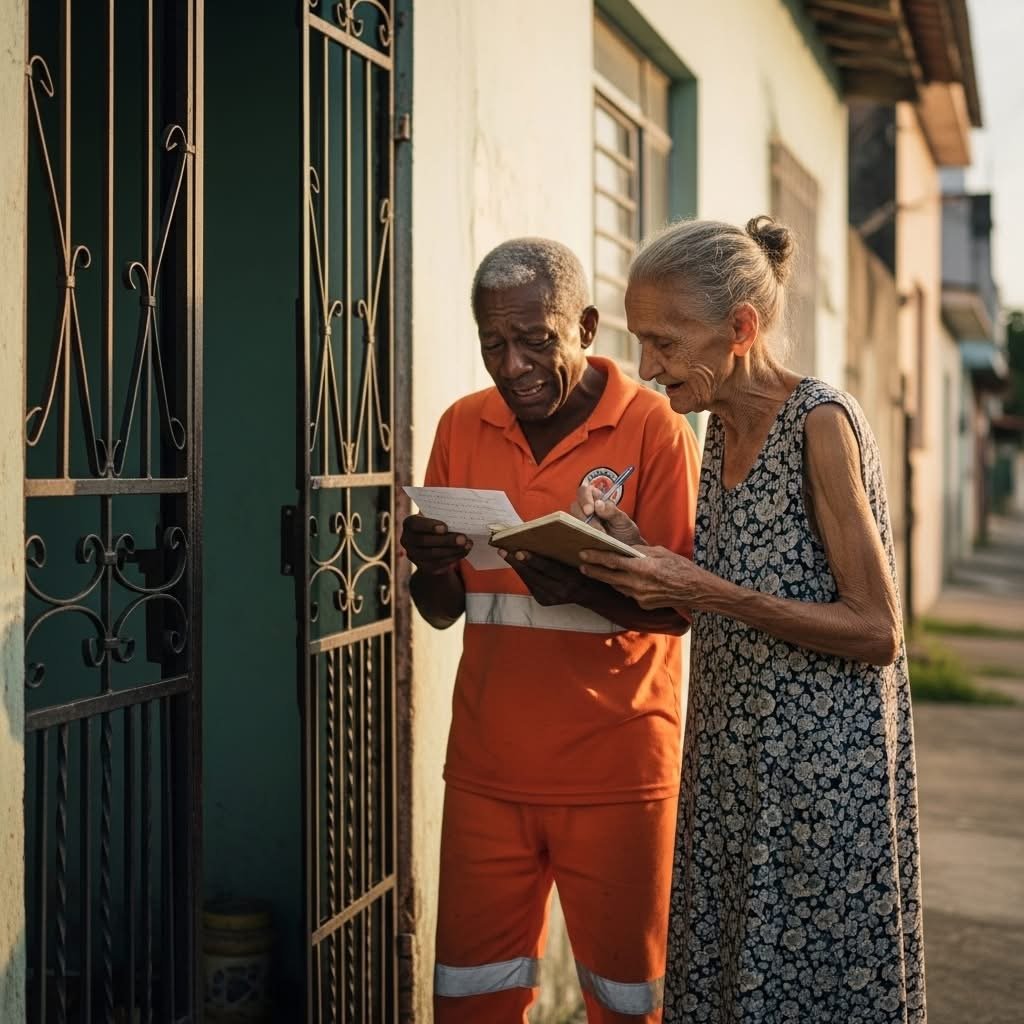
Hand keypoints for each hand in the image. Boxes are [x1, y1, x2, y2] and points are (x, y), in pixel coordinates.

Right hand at [400, 514, 471, 574]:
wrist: (435, 541)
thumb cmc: (438, 523)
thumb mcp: (438, 516)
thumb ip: (443, 515)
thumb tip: (460, 516)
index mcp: (409, 523)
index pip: (415, 524)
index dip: (429, 526)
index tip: (445, 527)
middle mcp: (407, 540)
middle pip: (424, 541)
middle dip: (446, 540)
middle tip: (463, 538)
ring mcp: (414, 555)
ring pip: (433, 555)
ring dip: (452, 550)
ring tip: (467, 544)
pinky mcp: (424, 567)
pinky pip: (439, 563)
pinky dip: (454, 557)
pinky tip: (464, 551)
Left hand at [499, 548, 599, 606]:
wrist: (590, 594)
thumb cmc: (585, 570)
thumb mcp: (580, 561)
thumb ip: (565, 553)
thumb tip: (543, 538)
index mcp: (571, 580)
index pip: (549, 569)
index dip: (533, 560)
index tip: (519, 551)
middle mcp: (560, 591)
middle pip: (534, 575)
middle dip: (517, 562)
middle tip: (505, 550)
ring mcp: (551, 598)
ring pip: (529, 580)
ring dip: (517, 566)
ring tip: (505, 553)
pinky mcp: (544, 601)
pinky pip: (530, 584)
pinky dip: (523, 573)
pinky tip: (516, 562)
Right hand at [571, 484, 645, 545]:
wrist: (627, 551)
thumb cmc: (625, 533)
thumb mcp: (624, 522)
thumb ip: (613, 512)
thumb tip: (598, 504)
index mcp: (598, 501)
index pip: (585, 491)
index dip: (585, 498)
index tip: (590, 511)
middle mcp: (587, 511)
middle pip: (575, 505)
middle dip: (583, 516)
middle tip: (596, 529)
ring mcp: (581, 523)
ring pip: (571, 520)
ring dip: (583, 528)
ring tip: (597, 537)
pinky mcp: (579, 536)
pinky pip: (573, 534)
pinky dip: (579, 536)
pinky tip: (588, 542)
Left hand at [579, 545, 705, 609]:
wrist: (695, 590)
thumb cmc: (680, 568)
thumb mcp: (660, 552)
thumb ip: (640, 552)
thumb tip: (626, 550)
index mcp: (643, 568)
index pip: (613, 562)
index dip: (596, 557)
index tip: (583, 553)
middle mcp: (638, 584)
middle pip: (609, 577)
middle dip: (594, 570)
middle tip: (582, 564)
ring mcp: (640, 597)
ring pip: (617, 586)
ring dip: (606, 579)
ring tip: (594, 571)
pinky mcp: (643, 604)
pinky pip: (628, 593)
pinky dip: (623, 586)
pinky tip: (620, 580)